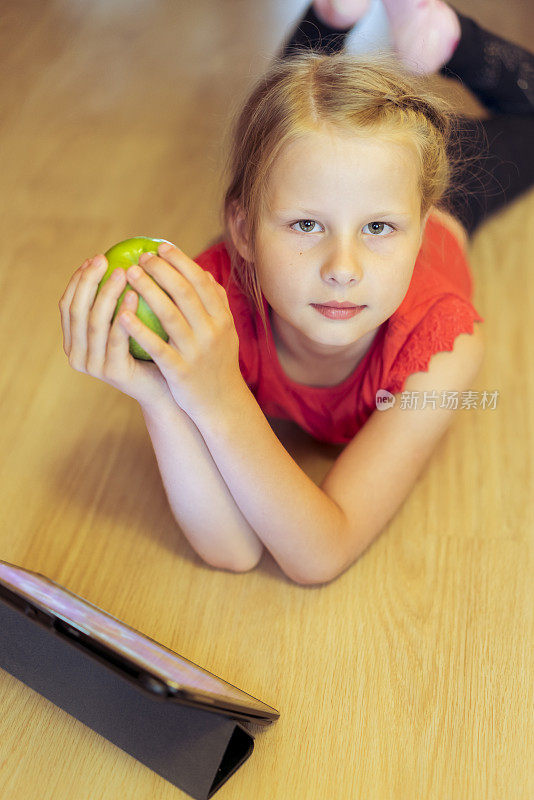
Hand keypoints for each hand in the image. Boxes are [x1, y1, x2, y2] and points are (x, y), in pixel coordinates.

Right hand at [59, 254, 170, 408]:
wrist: (166, 386)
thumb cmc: (147, 349)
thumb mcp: (127, 322)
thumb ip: (115, 299)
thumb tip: (116, 257)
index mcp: (74, 342)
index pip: (68, 305)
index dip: (78, 280)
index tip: (95, 258)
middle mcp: (78, 355)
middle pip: (77, 311)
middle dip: (89, 281)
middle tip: (105, 259)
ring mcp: (94, 366)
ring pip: (96, 322)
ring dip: (107, 293)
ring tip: (124, 272)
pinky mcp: (113, 372)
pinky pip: (117, 337)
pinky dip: (124, 313)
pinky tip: (136, 295)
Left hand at [116, 242, 243, 423]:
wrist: (221, 403)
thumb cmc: (217, 363)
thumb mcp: (225, 332)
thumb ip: (216, 303)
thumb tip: (204, 272)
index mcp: (222, 319)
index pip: (201, 282)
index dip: (181, 261)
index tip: (161, 246)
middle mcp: (212, 332)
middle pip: (185, 293)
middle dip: (161, 270)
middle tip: (140, 257)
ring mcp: (196, 352)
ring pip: (170, 315)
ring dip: (148, 291)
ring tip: (128, 274)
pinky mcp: (180, 371)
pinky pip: (157, 347)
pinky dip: (140, 330)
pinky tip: (121, 315)